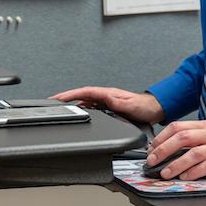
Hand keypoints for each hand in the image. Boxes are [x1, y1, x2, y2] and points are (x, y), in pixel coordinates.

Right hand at [49, 86, 164, 123]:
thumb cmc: (144, 107)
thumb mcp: (131, 105)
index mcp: (108, 94)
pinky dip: (81, 109)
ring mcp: (106, 102)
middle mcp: (106, 96)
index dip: (70, 94)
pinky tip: (76, 113)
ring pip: (84, 101)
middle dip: (66, 98)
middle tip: (52, 103)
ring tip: (59, 108)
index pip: (84, 92)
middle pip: (81, 96)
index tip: (58, 98)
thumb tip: (106, 98)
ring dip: (72, 103)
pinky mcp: (108, 108)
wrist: (153, 109)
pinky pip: (90, 107)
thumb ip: (119, 102)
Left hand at [146, 120, 205, 179]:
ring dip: (176, 164)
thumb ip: (192, 140)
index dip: (161, 138)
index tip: (151, 149)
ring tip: (166, 173)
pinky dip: (195, 172)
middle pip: (183, 137)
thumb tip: (166, 149)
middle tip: (152, 161)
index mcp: (205, 126)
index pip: (178, 127)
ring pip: (194, 153)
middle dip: (164, 150)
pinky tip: (186, 177)